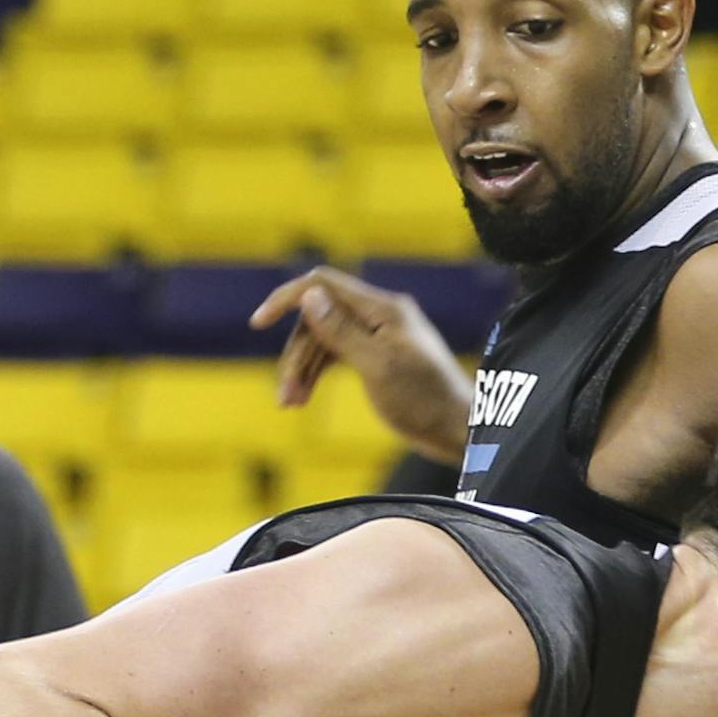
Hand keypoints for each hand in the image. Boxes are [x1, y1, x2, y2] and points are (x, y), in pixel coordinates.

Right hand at [249, 267, 470, 461]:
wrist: (459, 431)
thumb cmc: (424, 402)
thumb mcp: (377, 367)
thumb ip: (342, 331)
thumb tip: (309, 294)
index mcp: (384, 309)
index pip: (324, 285)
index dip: (288, 299)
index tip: (258, 323)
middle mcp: (381, 315)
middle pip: (319, 318)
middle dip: (296, 353)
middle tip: (284, 396)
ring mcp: (380, 334)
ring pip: (325, 339)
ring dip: (303, 368)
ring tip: (290, 404)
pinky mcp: (379, 355)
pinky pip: (337, 354)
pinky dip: (318, 373)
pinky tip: (303, 397)